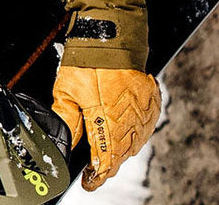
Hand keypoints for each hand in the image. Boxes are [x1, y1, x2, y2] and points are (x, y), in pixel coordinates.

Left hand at [51, 65, 161, 190]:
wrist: (112, 37)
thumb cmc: (89, 62)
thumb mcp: (67, 90)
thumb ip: (68, 120)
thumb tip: (67, 144)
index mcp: (109, 123)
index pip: (105, 162)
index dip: (96, 175)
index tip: (89, 181)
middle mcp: (130, 122)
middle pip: (120, 155)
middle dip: (107, 161)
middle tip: (95, 162)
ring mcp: (144, 114)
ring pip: (133, 143)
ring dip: (120, 147)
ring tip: (107, 142)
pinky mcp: (152, 104)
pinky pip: (144, 127)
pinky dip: (133, 131)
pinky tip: (123, 127)